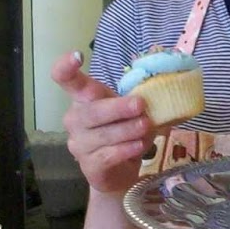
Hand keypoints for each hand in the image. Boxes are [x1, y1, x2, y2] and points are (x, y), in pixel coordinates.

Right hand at [51, 51, 153, 195]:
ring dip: (127, 129)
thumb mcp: (131, 111)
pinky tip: (139, 146)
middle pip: (90, 111)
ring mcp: (79, 144)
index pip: (66, 80)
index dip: (66, 67)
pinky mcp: (89, 165)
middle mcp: (75, 120)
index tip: (77, 56)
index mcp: (83, 99)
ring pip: (102, 134)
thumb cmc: (123, 133)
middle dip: (117, 108)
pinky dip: (125, 149)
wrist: (119, 172)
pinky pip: (107, 155)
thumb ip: (140, 99)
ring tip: (145, 126)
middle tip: (140, 105)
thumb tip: (163, 90)